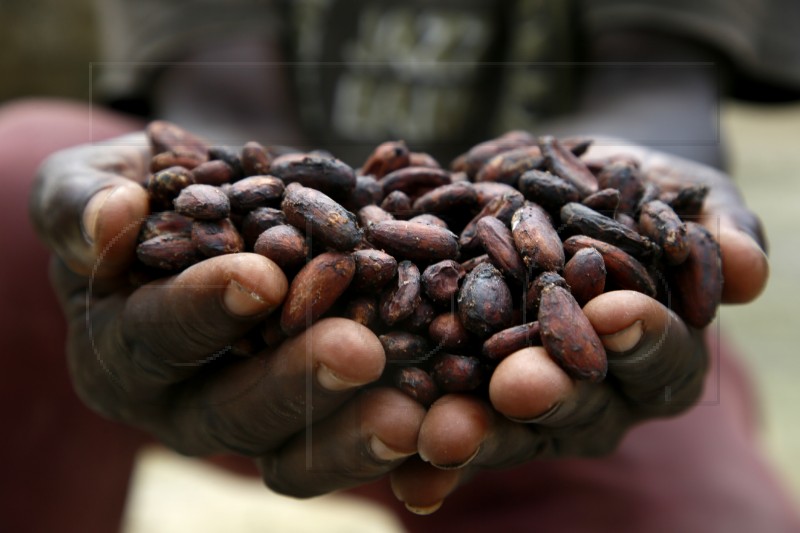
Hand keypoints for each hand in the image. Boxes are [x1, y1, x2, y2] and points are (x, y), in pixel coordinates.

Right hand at [30, 134, 425, 496]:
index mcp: (121, 351)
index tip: (262, 277)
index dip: (203, 311)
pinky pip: (346, 452)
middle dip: (295, 381)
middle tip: (359, 350)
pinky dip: (393, 447)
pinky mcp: (308, 431)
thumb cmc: (143, 198)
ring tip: (412, 414)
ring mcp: (246, 426)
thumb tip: (106, 224)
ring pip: (292, 454)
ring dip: (354, 436)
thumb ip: (81, 202)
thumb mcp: (96, 182)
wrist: (210, 217)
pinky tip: (441, 425)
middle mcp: (178, 406)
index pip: (157, 337)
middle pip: (231, 414)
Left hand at [389, 142, 768, 513]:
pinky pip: (443, 416)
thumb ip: (714, 230)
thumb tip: (749, 271)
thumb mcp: (681, 195)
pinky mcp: (464, 380)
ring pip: (503, 424)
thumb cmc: (632, 188)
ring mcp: (527, 391)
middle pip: (575, 403)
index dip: (640, 336)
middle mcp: (594, 389)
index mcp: (655, 354)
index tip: (614, 314)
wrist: (553, 180)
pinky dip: (419, 436)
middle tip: (519, 385)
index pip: (657, 353)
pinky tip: (397, 458)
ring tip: (440, 431)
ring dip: (474, 430)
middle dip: (548, 392)